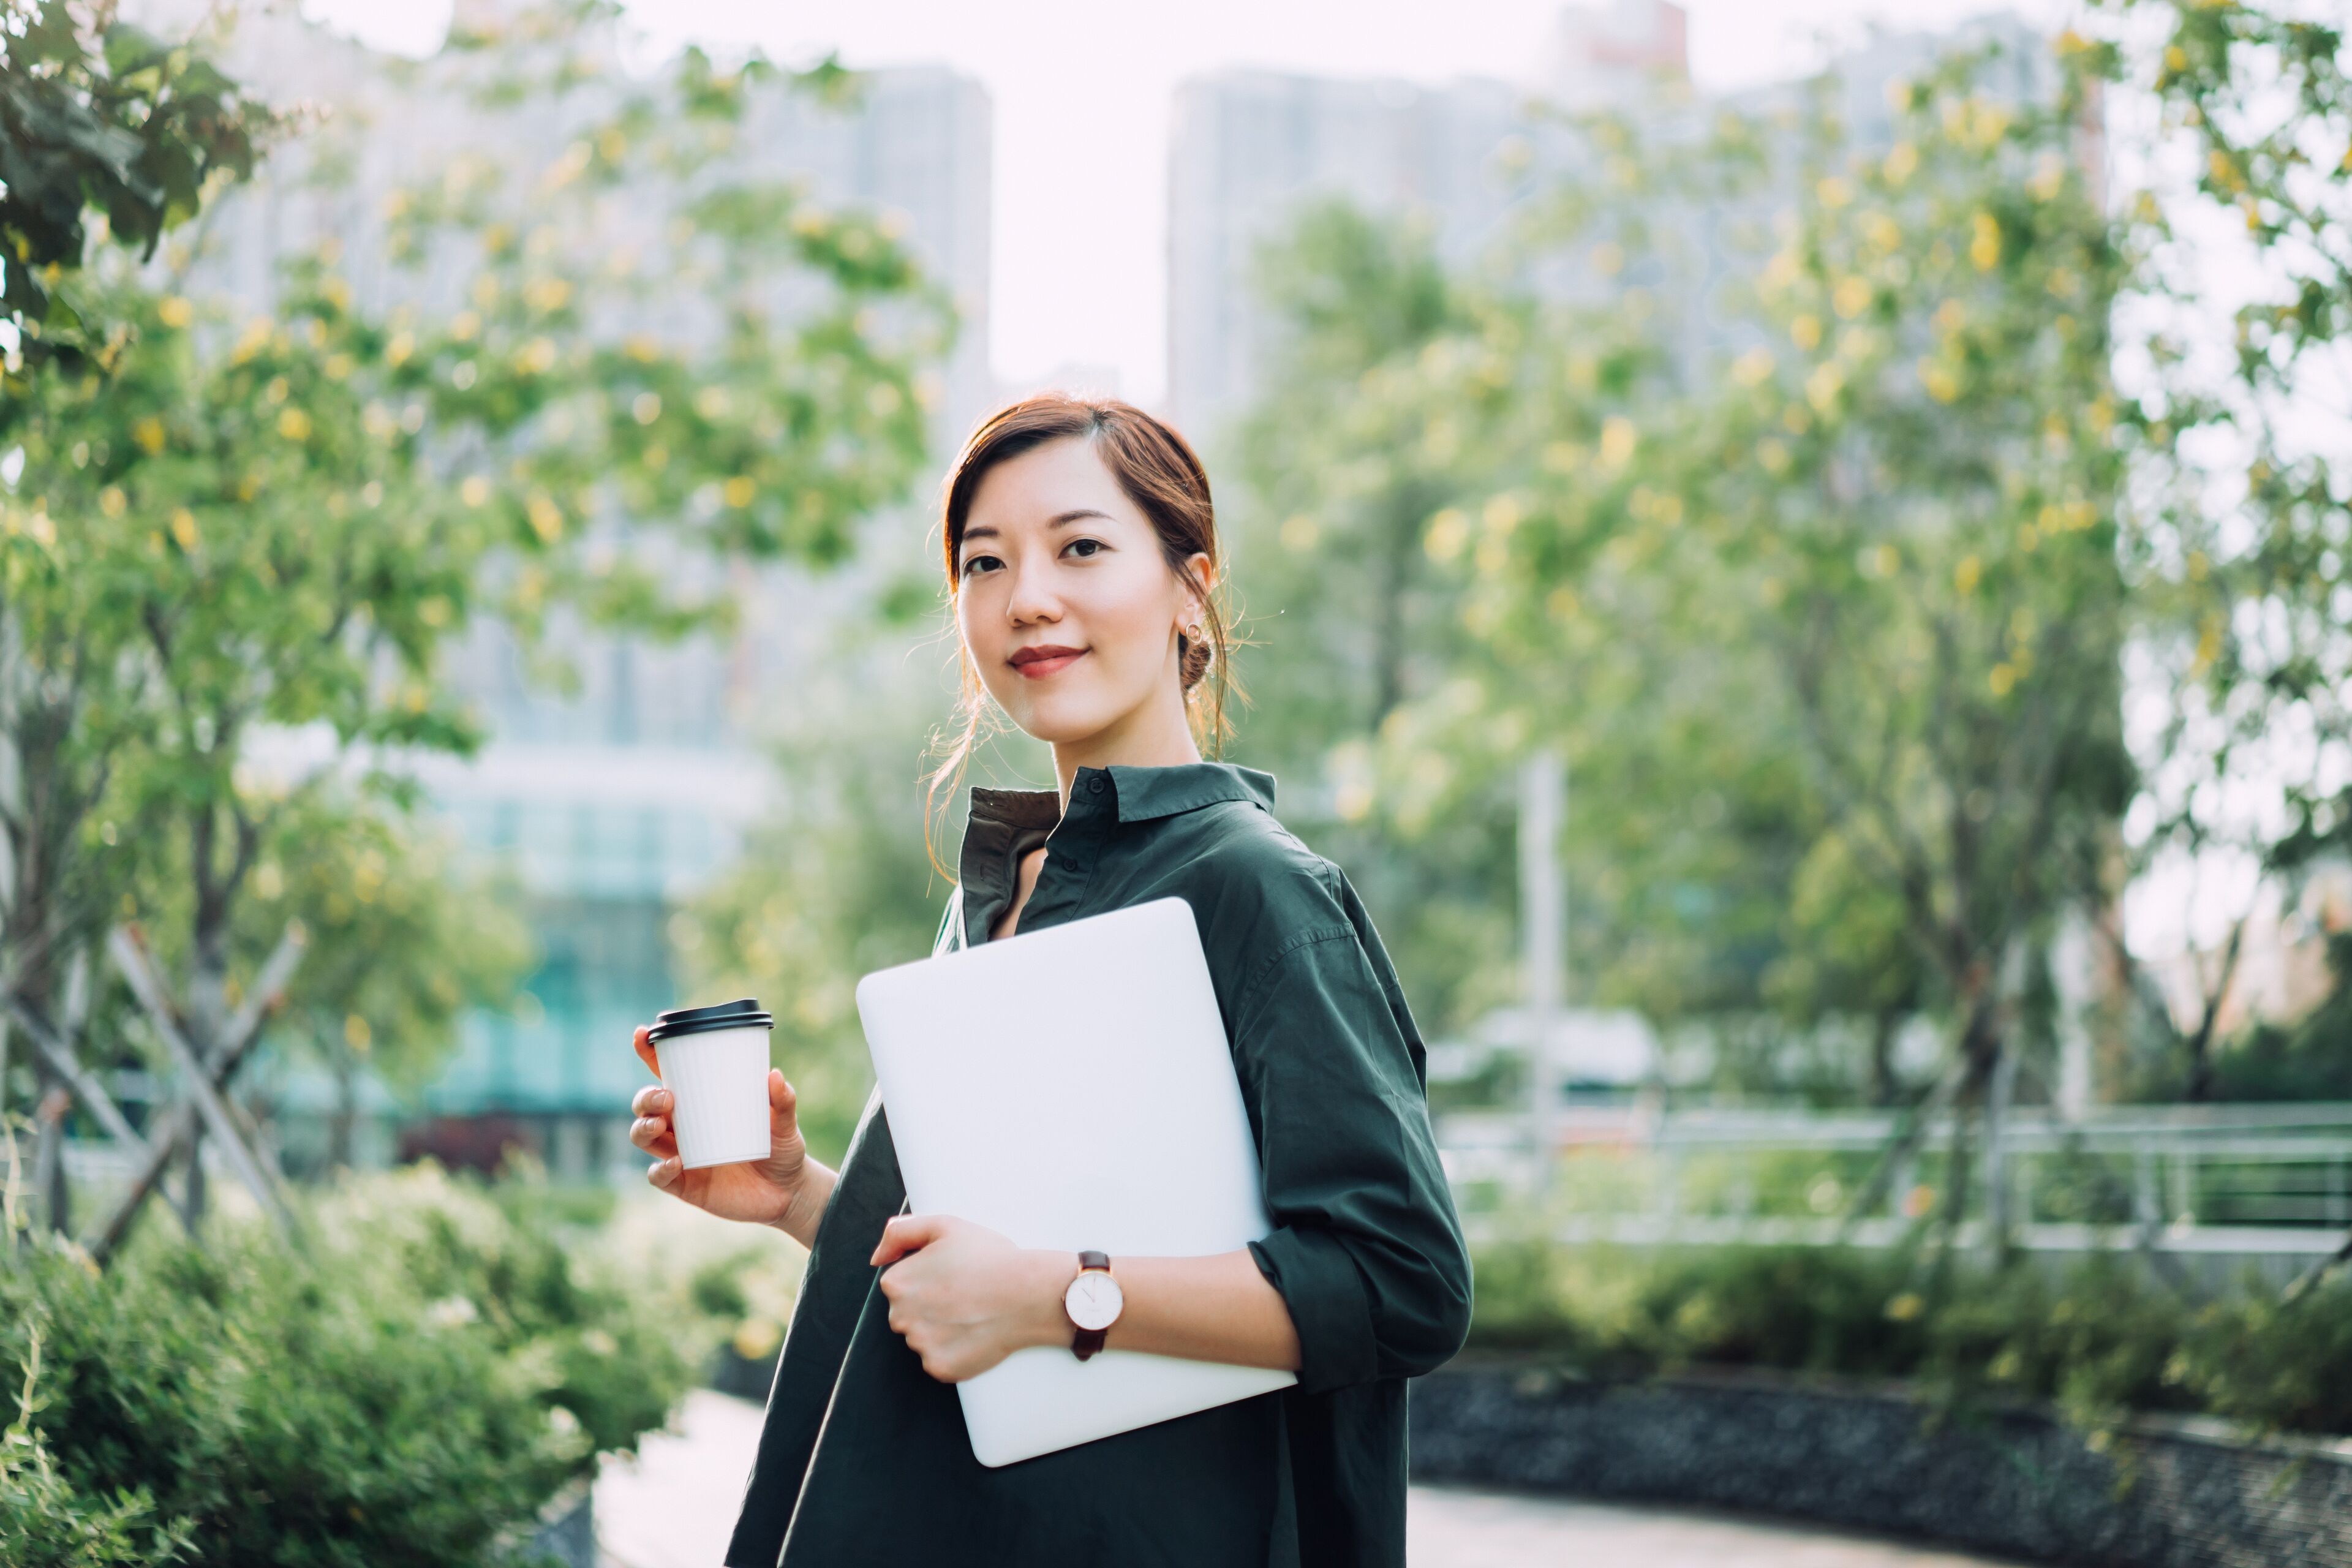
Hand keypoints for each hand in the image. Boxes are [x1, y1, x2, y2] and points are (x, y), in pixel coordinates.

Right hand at [629, 1024, 833, 1243]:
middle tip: (667, 1097)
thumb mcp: (785, 1123)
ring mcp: (680, 1155)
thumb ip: (783, 1101)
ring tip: (662, 1123)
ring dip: (644, 1127)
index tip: (643, 1034)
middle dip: (646, 1098)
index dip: (650, 1054)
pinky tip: (676, 1162)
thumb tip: (774, 1075)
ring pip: (644, 1136)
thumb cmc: (782, 1148)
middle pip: (645, 1106)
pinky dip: (661, 1169)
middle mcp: (684, 1127)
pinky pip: (659, 1176)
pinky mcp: (685, 1185)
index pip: (668, 1074)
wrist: (789, 1192)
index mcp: (701, 1103)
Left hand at [870, 1215, 1074, 1382]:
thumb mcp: (944, 1225)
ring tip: (973, 1313)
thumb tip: (876, 1258)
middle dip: (930, 1306)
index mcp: (896, 1283)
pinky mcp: (939, 1368)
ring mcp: (920, 1346)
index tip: (952, 1276)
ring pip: (924, 1338)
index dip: (928, 1279)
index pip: (900, 1286)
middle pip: (908, 1314)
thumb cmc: (990, 1258)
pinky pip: (939, 1361)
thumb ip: (900, 1233)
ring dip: (942, 1329)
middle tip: (965, 1294)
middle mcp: (900, 1317)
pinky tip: (975, 1334)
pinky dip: (955, 1351)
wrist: (1028, 1294)